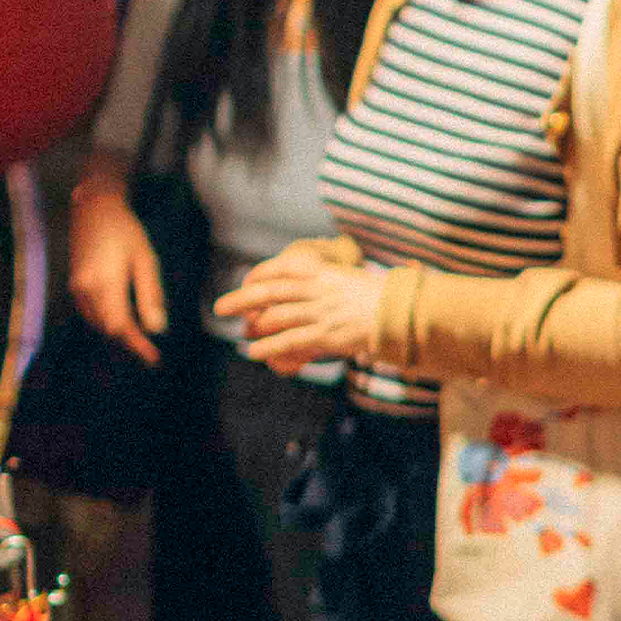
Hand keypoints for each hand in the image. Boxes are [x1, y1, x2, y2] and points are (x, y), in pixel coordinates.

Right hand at [69, 183, 165, 364]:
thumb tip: (157, 329)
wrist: (95, 210)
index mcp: (104, 284)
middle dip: (130, 345)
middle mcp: (85, 290)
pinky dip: (108, 324)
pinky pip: (91, 315)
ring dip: (118, 336)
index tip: (154, 360)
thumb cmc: (126, 232)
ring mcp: (76, 289)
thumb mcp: (145, 260)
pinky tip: (123, 326)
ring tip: (141, 345)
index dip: (137, 346)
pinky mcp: (75, 286)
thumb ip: (150, 295)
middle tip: (151, 357)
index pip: (120, 326)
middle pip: (108, 330)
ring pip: (98, 325)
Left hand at [216, 241, 384, 374]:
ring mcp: (318, 312)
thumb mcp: (350, 278)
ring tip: (242, 333)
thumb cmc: (379, 297)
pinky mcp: (323, 335)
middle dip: (241, 300)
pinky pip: (288, 341)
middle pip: (269, 292)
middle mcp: (316, 289)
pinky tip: (254, 352)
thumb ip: (328, 281)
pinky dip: (268, 347)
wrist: (399, 313)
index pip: (281, 268)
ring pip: (275, 318)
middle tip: (221, 307)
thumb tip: (313, 286)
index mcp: (322, 271)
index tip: (247, 281)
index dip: (259, 275)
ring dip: (254, 327)